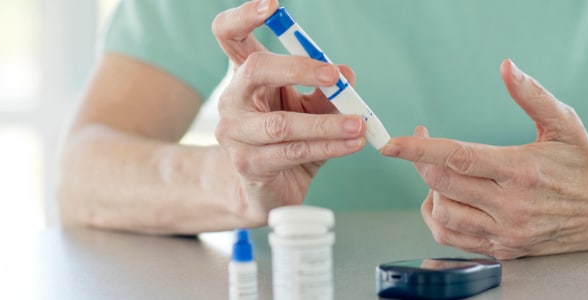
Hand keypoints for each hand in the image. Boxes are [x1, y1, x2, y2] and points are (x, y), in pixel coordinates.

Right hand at [212, 0, 365, 224]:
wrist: (268, 190)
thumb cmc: (290, 141)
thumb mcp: (312, 109)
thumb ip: (327, 90)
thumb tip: (346, 73)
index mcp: (244, 75)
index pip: (229, 35)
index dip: (244, 16)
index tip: (273, 5)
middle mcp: (232, 100)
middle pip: (256, 69)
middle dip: (298, 68)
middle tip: (333, 76)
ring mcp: (235, 134)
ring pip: (281, 123)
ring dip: (326, 123)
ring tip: (359, 123)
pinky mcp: (249, 164)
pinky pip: (293, 152)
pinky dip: (329, 147)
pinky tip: (353, 144)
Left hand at [381, 60, 587, 258]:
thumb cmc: (584, 164)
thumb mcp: (564, 124)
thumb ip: (532, 95)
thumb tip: (506, 68)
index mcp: (520, 170)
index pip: (456, 158)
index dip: (418, 148)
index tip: (393, 143)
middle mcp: (511, 206)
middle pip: (441, 185)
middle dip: (422, 162)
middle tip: (424, 145)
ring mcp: (506, 232)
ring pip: (443, 215)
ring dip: (430, 192)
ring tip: (438, 174)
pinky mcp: (504, 250)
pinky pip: (453, 239)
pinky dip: (440, 219)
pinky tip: (446, 200)